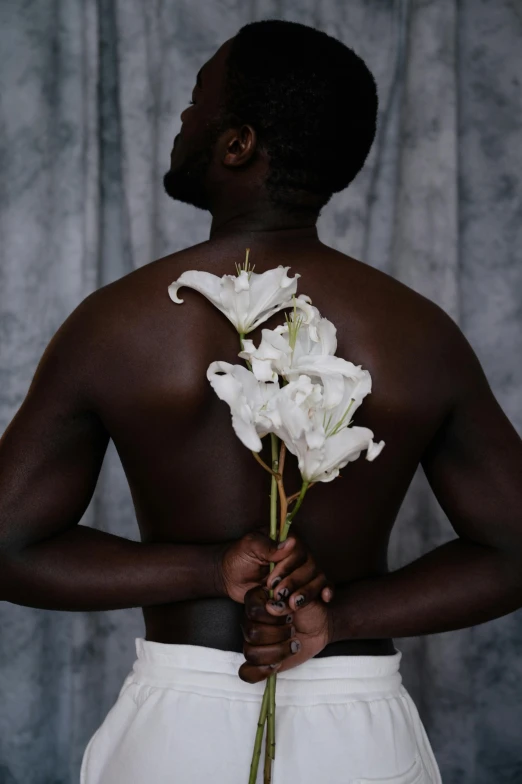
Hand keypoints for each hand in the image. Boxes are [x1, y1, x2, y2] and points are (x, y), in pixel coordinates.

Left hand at [216, 530, 333, 605]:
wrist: (232, 577)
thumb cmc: (239, 558)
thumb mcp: (248, 547)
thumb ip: (267, 546)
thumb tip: (291, 543)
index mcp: (286, 539)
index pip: (298, 551)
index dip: (288, 568)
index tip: (271, 581)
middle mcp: (299, 552)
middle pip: (310, 566)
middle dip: (295, 583)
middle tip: (278, 595)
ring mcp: (303, 569)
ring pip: (317, 578)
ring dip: (307, 592)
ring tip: (292, 605)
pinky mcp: (304, 584)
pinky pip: (323, 584)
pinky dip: (327, 590)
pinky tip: (325, 598)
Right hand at [238, 584, 331, 682]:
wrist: (319, 626)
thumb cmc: (310, 608)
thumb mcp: (304, 597)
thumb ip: (288, 597)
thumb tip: (272, 606)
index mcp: (258, 600)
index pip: (252, 610)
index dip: (272, 617)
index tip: (289, 616)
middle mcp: (251, 620)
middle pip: (251, 633)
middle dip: (278, 635)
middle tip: (293, 630)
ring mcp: (253, 642)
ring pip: (250, 653)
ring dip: (276, 652)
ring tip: (293, 646)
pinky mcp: (259, 661)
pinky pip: (246, 672)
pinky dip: (261, 672)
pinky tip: (277, 665)